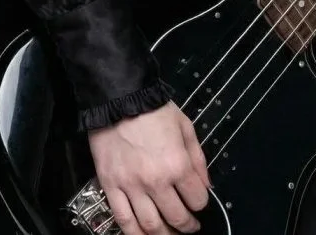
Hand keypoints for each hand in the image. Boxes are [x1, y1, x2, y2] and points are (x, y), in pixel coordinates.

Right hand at [89, 102, 209, 233]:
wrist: (115, 95)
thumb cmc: (151, 108)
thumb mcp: (185, 126)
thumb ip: (198, 158)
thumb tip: (205, 186)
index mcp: (177, 165)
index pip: (198, 200)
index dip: (200, 203)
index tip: (196, 200)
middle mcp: (155, 180)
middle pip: (177, 218)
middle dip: (187, 226)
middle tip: (188, 224)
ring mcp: (130, 185)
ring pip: (151, 226)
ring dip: (164, 234)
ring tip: (168, 231)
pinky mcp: (109, 184)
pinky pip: (122, 218)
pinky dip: (134, 233)